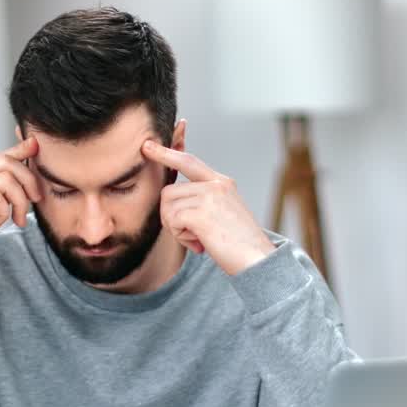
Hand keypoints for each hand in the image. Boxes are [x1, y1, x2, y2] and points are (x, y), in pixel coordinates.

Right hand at [0, 136, 40, 272]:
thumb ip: (1, 197)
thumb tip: (24, 186)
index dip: (19, 149)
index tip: (35, 145)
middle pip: (5, 163)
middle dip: (28, 179)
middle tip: (35, 200)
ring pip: (5, 180)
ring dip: (19, 201)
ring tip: (17, 219)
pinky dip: (3, 212)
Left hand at [142, 140, 274, 275]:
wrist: (259, 260)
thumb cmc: (240, 245)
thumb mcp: (222, 213)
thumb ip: (201, 201)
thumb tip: (170, 202)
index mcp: (222, 183)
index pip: (188, 161)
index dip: (166, 153)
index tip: (147, 146)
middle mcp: (216, 185)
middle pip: (169, 192)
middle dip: (171, 217)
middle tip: (191, 235)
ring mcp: (210, 197)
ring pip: (168, 207)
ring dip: (176, 229)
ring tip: (199, 240)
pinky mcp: (202, 213)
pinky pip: (173, 221)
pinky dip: (181, 238)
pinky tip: (200, 245)